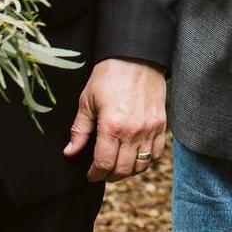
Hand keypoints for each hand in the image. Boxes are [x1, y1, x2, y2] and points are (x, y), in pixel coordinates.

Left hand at [62, 57, 166, 181]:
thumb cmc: (109, 75)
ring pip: (141, 166)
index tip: (90, 174)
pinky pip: (156, 154)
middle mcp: (133, 131)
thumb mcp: (88, 100)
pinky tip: (136, 156)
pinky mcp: (161, 124)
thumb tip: (70, 152)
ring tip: (118, 165)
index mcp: (112, 126)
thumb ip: (80, 130)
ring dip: (128, 171)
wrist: (136, 56)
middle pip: (123, 170)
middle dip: (109, 175)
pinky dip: (147, 161)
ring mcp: (150, 129)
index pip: (104, 165)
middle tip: (102, 171)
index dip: (95, 174)